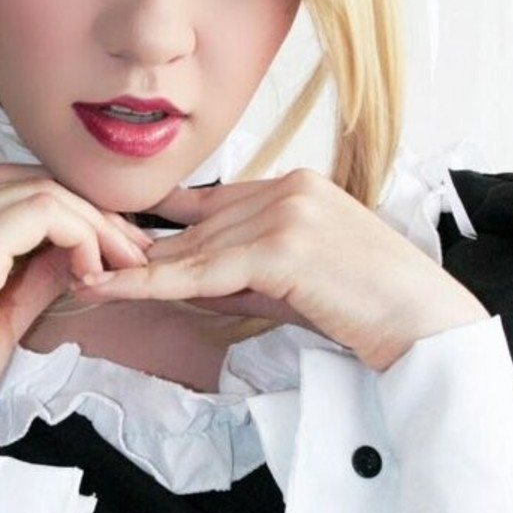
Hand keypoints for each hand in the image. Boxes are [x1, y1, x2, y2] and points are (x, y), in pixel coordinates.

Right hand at [0, 165, 150, 447]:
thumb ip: (32, 273)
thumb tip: (77, 251)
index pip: (1, 187)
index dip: (59, 207)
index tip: (101, 244)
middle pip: (24, 182)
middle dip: (87, 211)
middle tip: (129, 250)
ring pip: (40, 193)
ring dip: (93, 225)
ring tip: (121, 264)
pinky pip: (43, 214)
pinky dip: (80, 236)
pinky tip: (91, 273)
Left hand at [75, 169, 485, 369]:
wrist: (424, 326)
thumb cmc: (366, 310)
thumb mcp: (291, 282)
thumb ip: (238, 273)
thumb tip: (179, 281)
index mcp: (294, 186)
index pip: (208, 207)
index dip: (161, 230)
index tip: (114, 243)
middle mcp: (287, 188)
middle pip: (196, 228)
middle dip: (142, 252)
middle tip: (88, 267)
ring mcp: (287, 212)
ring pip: (195, 248)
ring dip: (140, 269)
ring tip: (90, 280)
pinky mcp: (283, 246)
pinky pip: (205, 271)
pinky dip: (158, 283)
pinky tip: (121, 288)